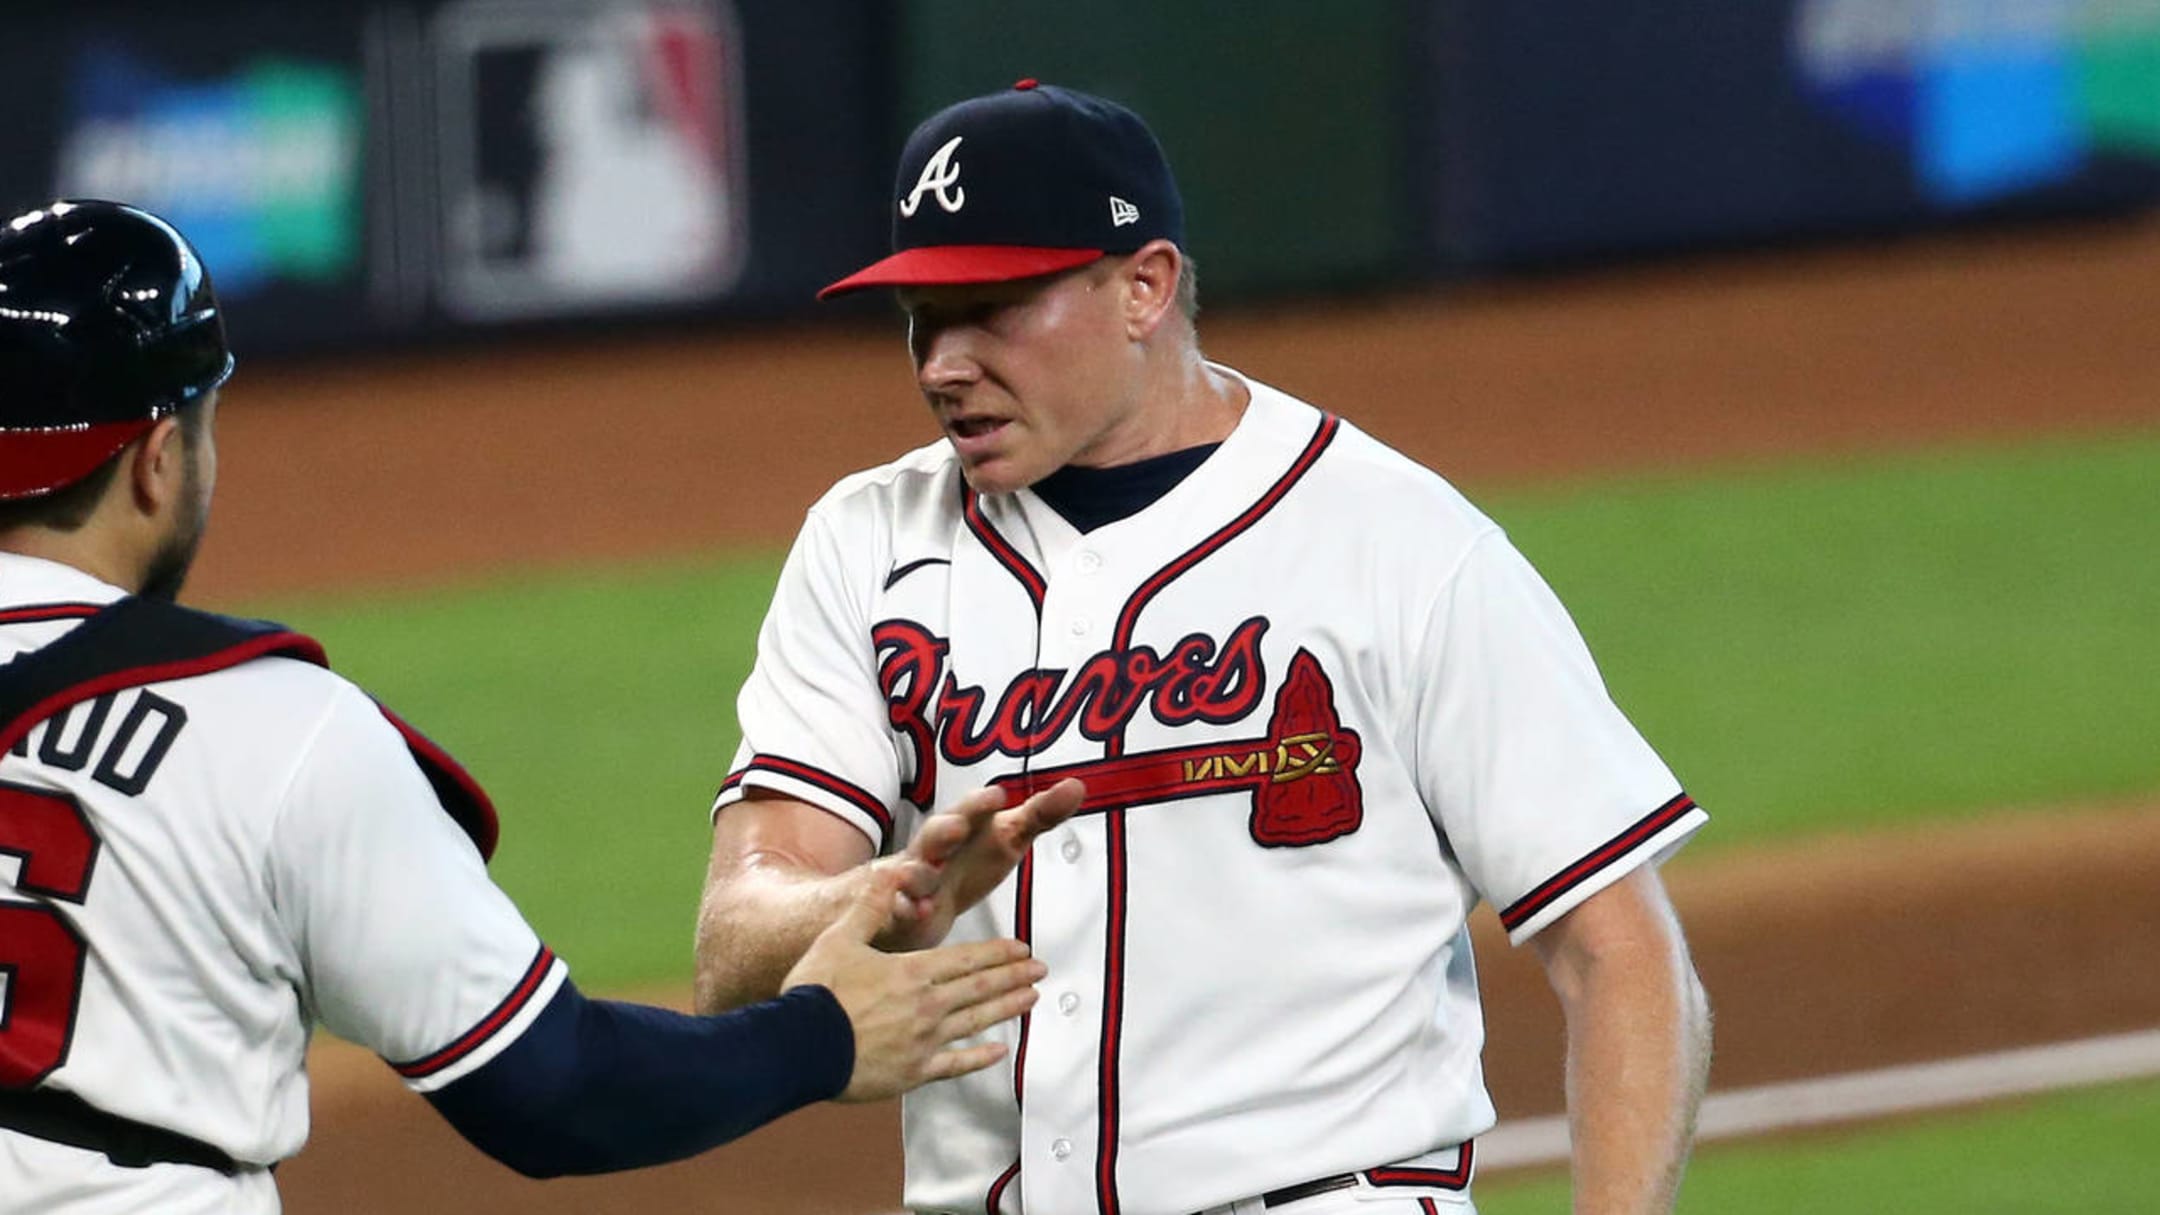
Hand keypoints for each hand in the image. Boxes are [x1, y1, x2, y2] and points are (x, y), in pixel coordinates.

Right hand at [785, 868, 1045, 1101]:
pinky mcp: (915, 1071)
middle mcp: (927, 1005)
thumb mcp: (840, 937)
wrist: (799, 1046)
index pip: (967, 958)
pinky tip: (1000, 1052)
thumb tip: (896, 872)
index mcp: (912, 971)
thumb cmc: (817, 991)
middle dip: (1014, 976)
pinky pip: (956, 1064)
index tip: (1022, 949)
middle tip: (1041, 970)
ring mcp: (924, 1040)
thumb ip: (871, 906)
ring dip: (1007, 1008)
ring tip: (1032, 1000)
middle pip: (980, 987)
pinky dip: (980, 1057)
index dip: (997, 953)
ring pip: (976, 1021)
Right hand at [875, 778, 1084, 951]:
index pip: (972, 809)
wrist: (918, 893)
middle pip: (936, 834)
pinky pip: (899, 908)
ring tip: (924, 874)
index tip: (999, 795)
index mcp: (963, 826)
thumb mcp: (1007, 836)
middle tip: (959, 826)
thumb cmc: (969, 858)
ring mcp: (914, 878)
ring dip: (918, 873)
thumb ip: (1041, 814)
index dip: (983, 803)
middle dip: (945, 830)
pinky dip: (906, 910)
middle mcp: (935, 847)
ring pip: (912, 872)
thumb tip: (1077, 786)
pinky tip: (917, 912)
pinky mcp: (903, 908)